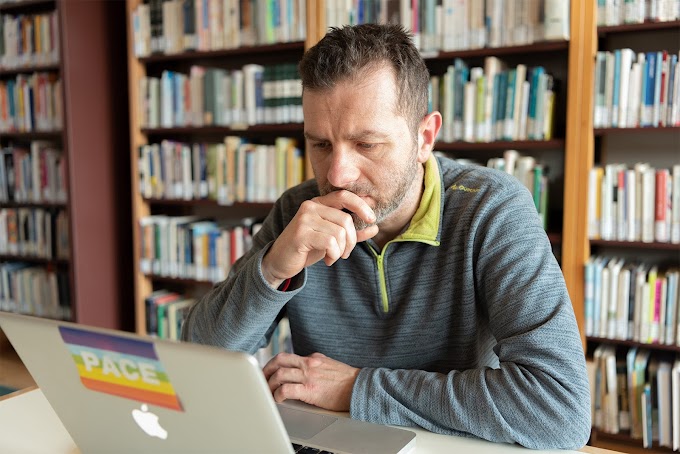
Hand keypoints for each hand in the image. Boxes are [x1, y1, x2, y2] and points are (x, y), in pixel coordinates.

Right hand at [262, 190, 378, 287]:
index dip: (361, 205)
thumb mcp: (332, 238)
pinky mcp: (301, 234)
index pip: (344, 196)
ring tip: (335, 257)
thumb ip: (352, 232)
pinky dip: (334, 255)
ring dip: (342, 250)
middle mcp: (310, 206)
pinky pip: (330, 242)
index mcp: (318, 203)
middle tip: (346, 253)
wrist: (280, 262)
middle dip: (351, 240)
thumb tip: (375, 227)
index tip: (372, 219)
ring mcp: (304, 219)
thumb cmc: (307, 248)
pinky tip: (328, 260)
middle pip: (345, 219)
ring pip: (339, 232)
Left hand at [263, 352, 358, 411]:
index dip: (273, 364)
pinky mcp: (310, 390)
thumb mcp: (329, 364)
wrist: (360, 387)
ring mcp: (309, 376)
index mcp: (313, 357)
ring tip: (268, 392)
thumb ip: (315, 364)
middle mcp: (309, 363)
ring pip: (279, 374)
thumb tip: (303, 367)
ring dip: (269, 384)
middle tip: (262, 379)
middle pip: (279, 361)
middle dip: (266, 370)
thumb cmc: (347, 380)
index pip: (287, 356)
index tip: (267, 372)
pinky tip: (278, 399)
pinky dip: (278, 394)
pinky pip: (287, 390)